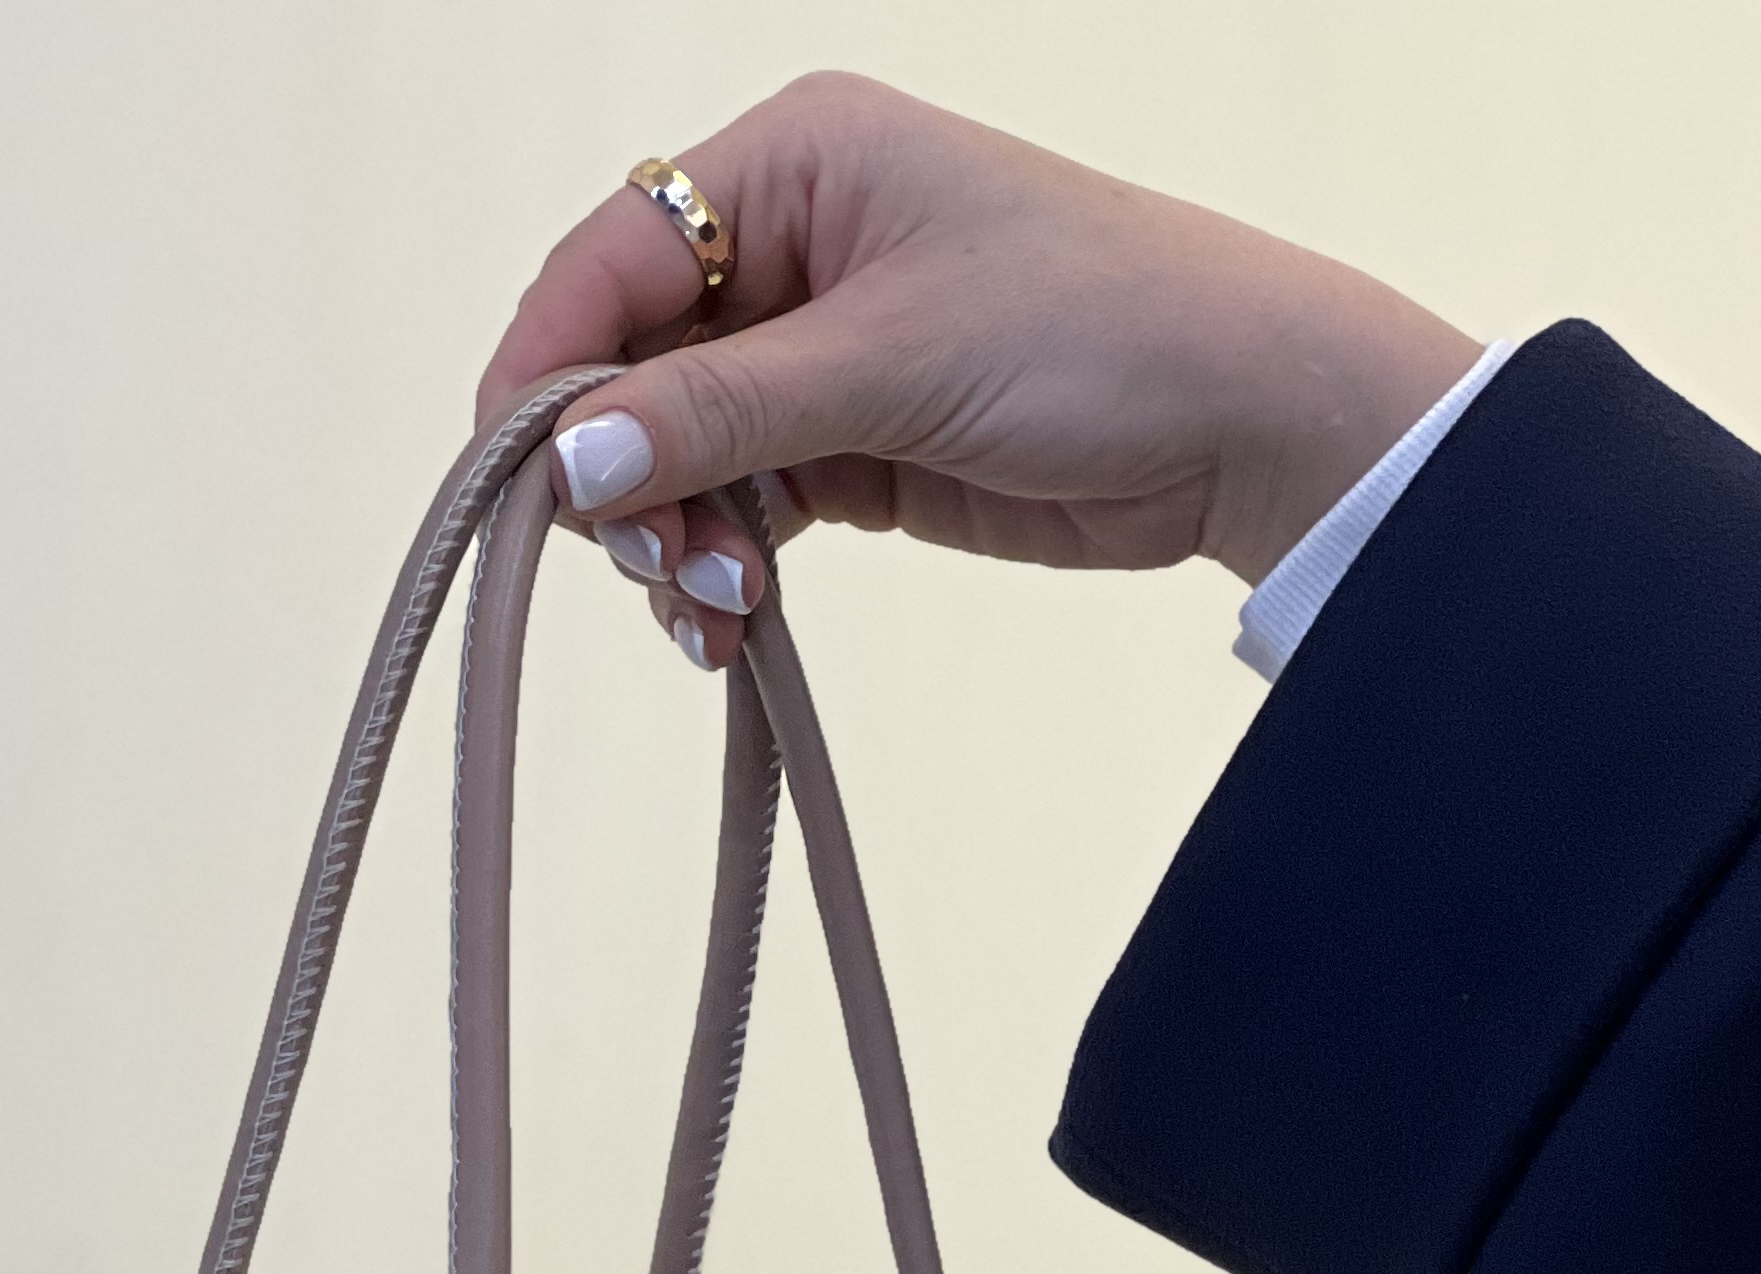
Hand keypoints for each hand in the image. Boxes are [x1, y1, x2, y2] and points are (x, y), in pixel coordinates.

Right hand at [473, 73, 1481, 673]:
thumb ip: (721, 412)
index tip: (518, 482)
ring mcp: (817, 351)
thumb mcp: (890, 363)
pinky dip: (721, 569)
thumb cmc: (1098, 328)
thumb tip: (571, 459)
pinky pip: (736, 509)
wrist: (1242, 419)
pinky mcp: (849, 446)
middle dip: (625, 479)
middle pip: (627, 368)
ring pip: (675, 454)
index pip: (610, 257)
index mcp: (793, 162)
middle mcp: (789, 245)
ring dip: (676, 541)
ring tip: (726, 607)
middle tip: (662, 568)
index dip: (546, 369)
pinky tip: (736, 624)